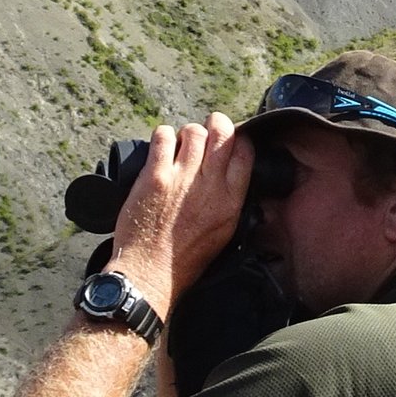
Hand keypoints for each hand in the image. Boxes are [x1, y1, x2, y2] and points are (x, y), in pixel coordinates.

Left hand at [110, 114, 252, 310]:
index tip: (228, 142)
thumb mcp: (224, 234)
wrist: (150, 272)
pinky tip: (161, 148)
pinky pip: (163, 136)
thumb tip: (229, 177)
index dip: (237, 139)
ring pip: (193, 131)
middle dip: (216, 124)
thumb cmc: (185, 259)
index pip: (245, 152)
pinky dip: (162, 136)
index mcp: (231, 201)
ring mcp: (182, 178)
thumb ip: (229, 201)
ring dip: (187, 133)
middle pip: (223, 132)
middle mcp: (211, 185)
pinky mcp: (155, 176)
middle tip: (207, 130)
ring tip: (180, 145)